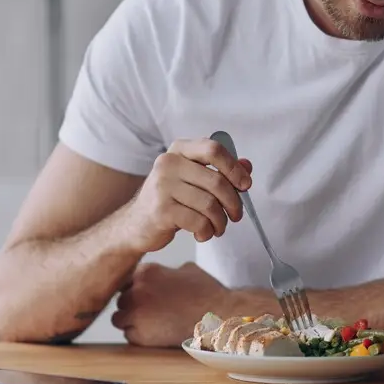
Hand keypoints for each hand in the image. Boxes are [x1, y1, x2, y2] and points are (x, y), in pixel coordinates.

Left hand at [112, 262, 230, 346]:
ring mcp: (136, 313)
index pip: (125, 281)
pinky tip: (157, 333)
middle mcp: (136, 291)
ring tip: (152, 323)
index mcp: (146, 272)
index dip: (134, 290)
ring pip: (119, 319)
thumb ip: (166, 271)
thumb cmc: (207, 293)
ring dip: (131, 322)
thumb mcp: (186, 270)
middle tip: (150, 312)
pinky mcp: (139, 335)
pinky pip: (129, 336)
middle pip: (121, 300)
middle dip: (132, 306)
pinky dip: (140, 337)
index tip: (142, 297)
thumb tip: (163, 274)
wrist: (216, 315)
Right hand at [123, 137, 253, 250]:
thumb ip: (220, 171)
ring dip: (220, 221)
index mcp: (179, 150)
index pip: (214, 149)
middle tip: (236, 215)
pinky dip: (207, 232)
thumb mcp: (193, 179)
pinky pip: (198, 222)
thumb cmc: (170, 199)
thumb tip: (248, 166)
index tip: (245, 185)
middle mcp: (168, 163)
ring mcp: (162, 186)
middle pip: (217, 181)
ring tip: (217, 227)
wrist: (135, 224)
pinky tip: (202, 234)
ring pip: (210, 205)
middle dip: (233, 203)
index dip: (234, 168)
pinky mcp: (161, 210)